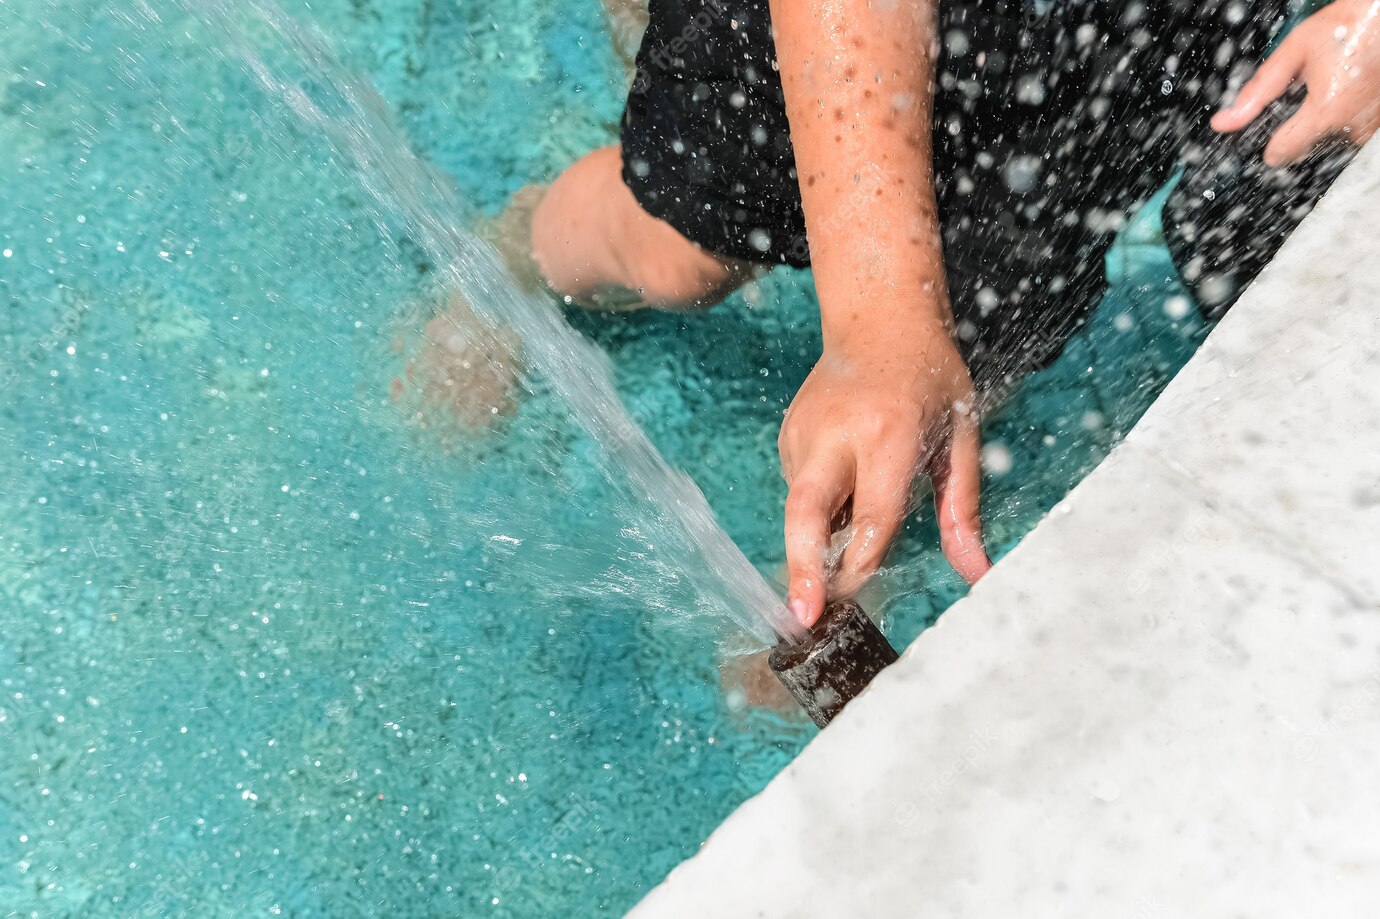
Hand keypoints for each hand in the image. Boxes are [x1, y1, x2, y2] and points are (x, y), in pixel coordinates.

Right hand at [779, 326, 991, 627]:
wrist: (879, 322)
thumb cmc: (930, 381)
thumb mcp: (960, 438)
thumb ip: (963, 510)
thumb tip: (979, 573)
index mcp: (889, 433)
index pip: (873, 513)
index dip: (862, 562)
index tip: (852, 599)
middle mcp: (837, 434)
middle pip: (808, 512)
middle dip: (802, 567)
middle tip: (800, 617)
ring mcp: (804, 434)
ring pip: (804, 510)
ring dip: (822, 540)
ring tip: (858, 518)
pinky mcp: (787, 437)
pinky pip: (802, 493)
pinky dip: (821, 512)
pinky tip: (849, 487)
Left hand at [1212, 0, 1379, 165]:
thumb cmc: (1349, 25)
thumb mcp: (1295, 52)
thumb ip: (1258, 91)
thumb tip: (1224, 122)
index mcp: (1326, 112)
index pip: (1280, 155)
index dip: (1267, 144)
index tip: (1266, 131)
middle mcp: (1353, 127)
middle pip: (1304, 150)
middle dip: (1295, 128)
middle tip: (1305, 93)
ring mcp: (1371, 127)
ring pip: (1327, 143)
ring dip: (1320, 123)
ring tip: (1326, 88)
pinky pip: (1350, 133)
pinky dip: (1340, 118)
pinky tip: (1341, 93)